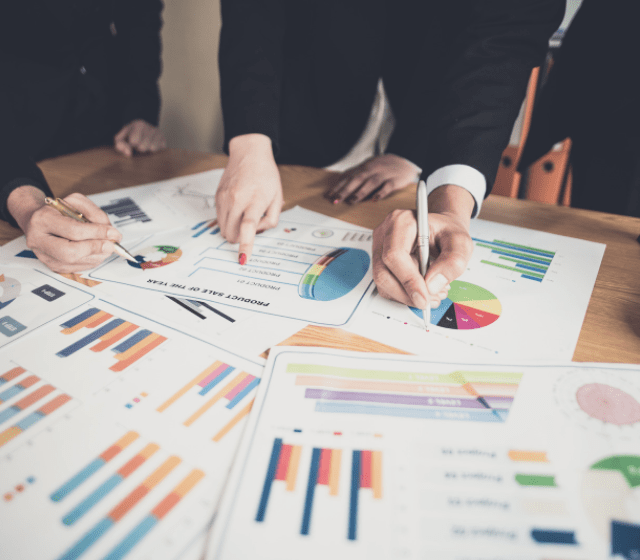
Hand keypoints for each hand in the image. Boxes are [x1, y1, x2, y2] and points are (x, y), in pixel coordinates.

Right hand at [7, 186, 121, 272]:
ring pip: (76, 263)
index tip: (112, 232)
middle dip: (96, 248)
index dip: (96, 233)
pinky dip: (93, 260)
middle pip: (71, 252)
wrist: (40, 221)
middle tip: (112, 244)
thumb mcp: (76, 202)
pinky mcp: (53, 266)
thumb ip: (94, 213)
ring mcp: (44, 256)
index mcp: (43, 219)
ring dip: (98, 255)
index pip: (73, 230)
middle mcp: (39, 240)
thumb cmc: (59, 211)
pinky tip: (97, 251)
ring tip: (106, 245)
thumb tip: (110, 232)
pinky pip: (77, 268)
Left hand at [114, 119, 166, 156]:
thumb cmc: (130, 136)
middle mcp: (150, 127)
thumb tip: (128, 153)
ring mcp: (159, 133)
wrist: (143, 132)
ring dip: (147, 151)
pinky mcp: (164, 140)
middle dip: (139, 149)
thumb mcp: (121, 139)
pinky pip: (159, 150)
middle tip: (139, 145)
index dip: (131, 145)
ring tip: (145, 146)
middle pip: (143, 147)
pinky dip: (154, 152)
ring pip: (152, 149)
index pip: (134, 141)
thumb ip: (120, 145)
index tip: (132, 143)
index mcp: (139, 124)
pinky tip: (151, 147)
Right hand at [216, 134, 282, 262]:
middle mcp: (237, 199)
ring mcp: (224, 198)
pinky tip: (237, 209)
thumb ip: (271, 220)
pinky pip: (220, 218)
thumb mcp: (277, 197)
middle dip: (238, 239)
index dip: (245, 245)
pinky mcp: (217, 197)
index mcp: (255, 199)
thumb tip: (257, 232)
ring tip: (244, 216)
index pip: (248, 227)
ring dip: (232, 230)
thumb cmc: (266, 176)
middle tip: (249, 229)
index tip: (242, 259)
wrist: (249, 154)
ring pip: (223, 228)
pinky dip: (228, 220)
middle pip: (231, 232)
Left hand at [325, 154, 419, 204]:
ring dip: (360, 192)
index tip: (328, 196)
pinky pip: (387, 187)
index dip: (338, 186)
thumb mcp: (367, 167)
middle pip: (357, 180)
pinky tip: (375, 199)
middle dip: (345, 190)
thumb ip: (355, 174)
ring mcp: (383, 175)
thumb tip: (340, 183)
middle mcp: (372, 171)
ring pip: (370, 183)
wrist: (405, 159)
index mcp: (364, 168)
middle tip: (336, 200)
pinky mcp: (394, 180)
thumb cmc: (383, 166)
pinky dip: (381, 193)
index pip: (348, 177)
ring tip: (352, 200)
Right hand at [372, 185, 474, 308]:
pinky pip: (386, 286)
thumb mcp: (460, 243)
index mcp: (401, 222)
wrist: (441, 231)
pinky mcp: (380, 262)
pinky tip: (422, 290)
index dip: (408, 280)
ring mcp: (379, 249)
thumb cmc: (447, 232)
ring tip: (432, 294)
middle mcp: (384, 234)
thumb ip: (452, 262)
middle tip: (430, 300)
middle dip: (407, 293)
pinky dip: (404, 294)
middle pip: (383, 272)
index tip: (424, 298)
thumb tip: (432, 285)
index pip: (394, 255)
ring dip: (407, 295)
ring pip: (383, 283)